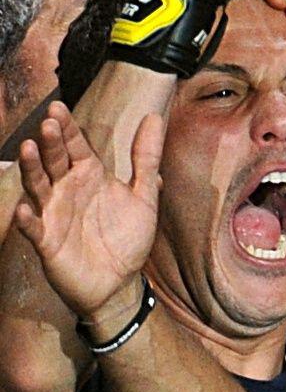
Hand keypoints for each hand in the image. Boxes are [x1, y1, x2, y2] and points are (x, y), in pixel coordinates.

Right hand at [14, 103, 162, 325]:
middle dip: (49, 142)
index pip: (75, 146)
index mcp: (89, 176)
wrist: (120, 283)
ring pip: (37, 187)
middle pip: (54, 161)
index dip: (66, 128)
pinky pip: (34, 228)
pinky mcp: (47, 242)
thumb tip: (153, 117)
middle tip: (47, 123)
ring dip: (32, 169)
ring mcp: (53, 214)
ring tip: (27, 148)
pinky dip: (27, 218)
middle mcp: (66, 190)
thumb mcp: (144, 197)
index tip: (57, 108)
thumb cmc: (127, 238)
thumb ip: (146, 159)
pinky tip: (26, 208)